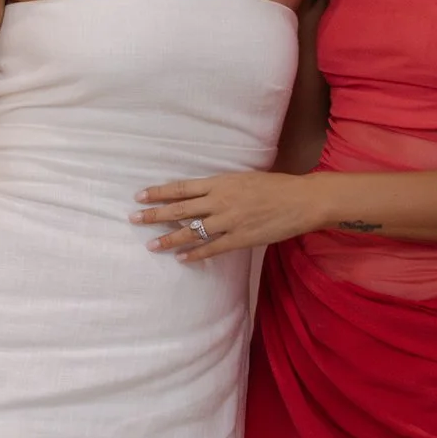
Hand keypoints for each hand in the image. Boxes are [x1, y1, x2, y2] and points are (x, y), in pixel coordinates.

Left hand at [136, 171, 320, 261]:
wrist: (302, 200)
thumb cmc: (275, 186)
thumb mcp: (243, 178)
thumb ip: (221, 187)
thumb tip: (202, 194)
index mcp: (220, 183)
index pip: (181, 188)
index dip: (158, 193)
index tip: (139, 196)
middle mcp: (220, 201)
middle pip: (179, 210)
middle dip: (154, 215)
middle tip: (134, 218)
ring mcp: (229, 221)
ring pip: (191, 231)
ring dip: (169, 239)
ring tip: (151, 245)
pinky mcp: (241, 239)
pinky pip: (212, 249)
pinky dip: (195, 254)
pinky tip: (181, 258)